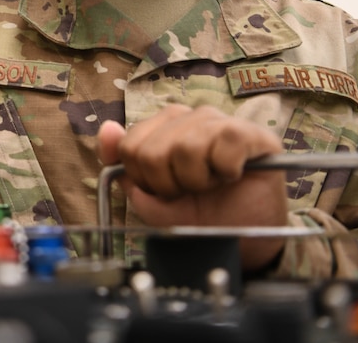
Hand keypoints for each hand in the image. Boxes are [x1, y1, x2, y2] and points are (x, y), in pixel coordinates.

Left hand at [99, 104, 287, 271]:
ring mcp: (219, 121)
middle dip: (169, 183)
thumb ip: (124, 167)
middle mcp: (189, 118)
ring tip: (212, 184)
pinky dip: (226, 171)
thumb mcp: (151, 198)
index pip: (129, 146)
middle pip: (152, 150)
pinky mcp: (250, 132)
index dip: (144, 179)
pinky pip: (223, 145)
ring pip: (186, 148)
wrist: (241, 240)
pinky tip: (233, 175)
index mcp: (163, 128)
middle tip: (190, 191)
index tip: (165, 191)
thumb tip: (107, 129)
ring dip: (198, 180)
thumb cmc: (199, 215)